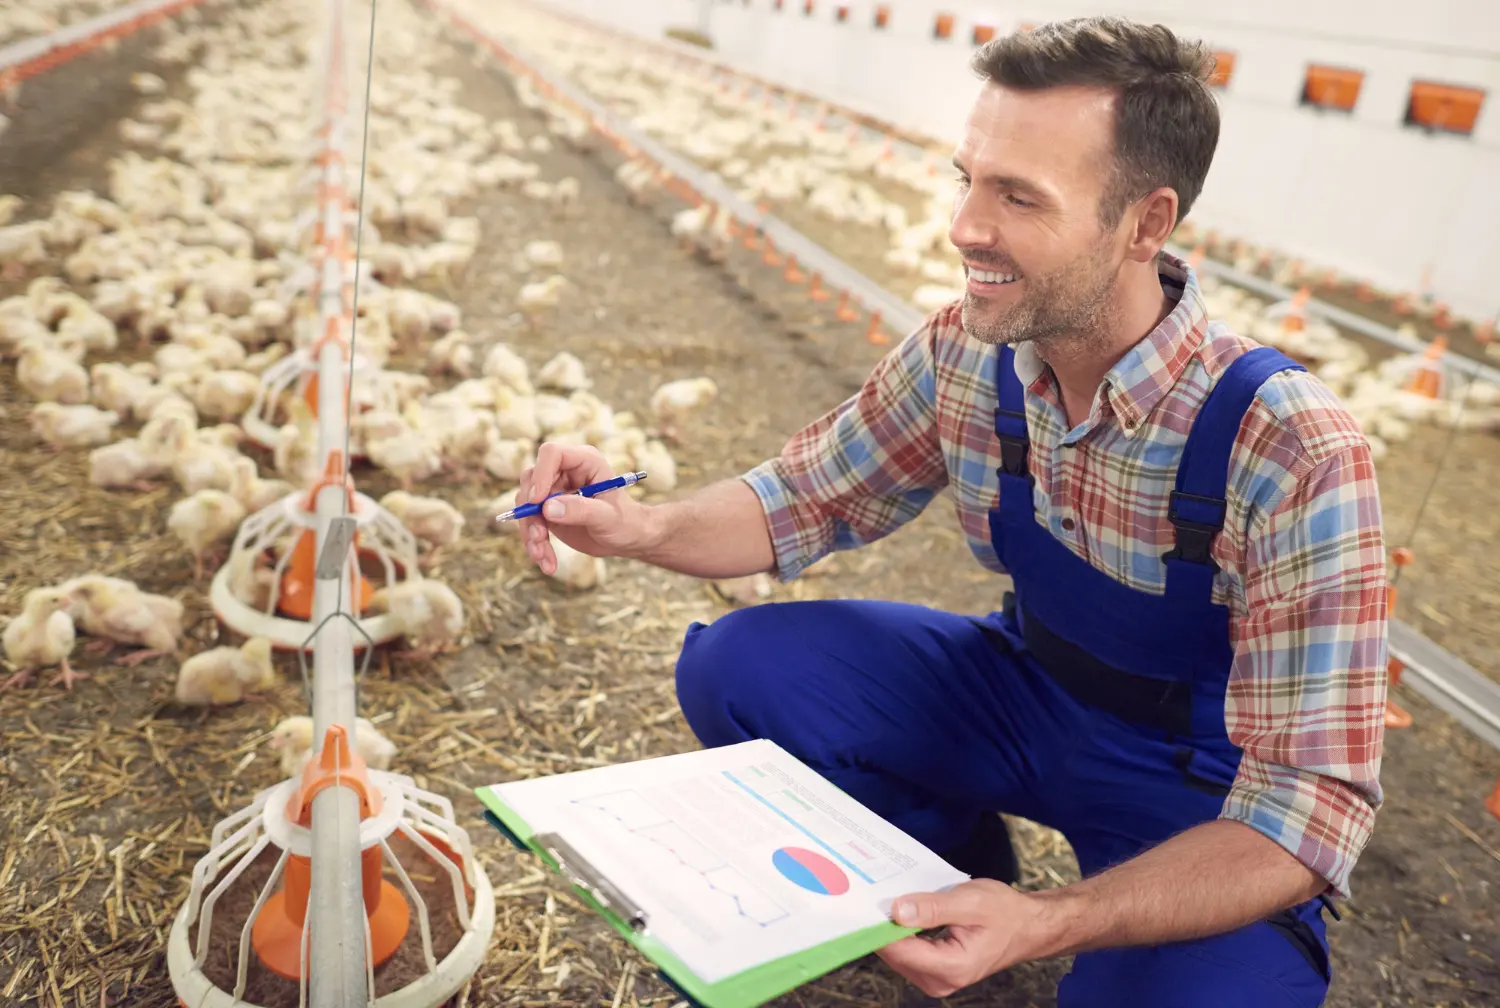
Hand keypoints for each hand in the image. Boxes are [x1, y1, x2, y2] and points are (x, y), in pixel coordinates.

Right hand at [517, 442, 654, 574]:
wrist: (626, 538)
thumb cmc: (625, 522)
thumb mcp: (607, 517)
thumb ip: (581, 510)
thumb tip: (547, 508)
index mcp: (584, 461)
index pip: (552, 453)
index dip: (540, 474)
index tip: (537, 501)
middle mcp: (565, 471)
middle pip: (531, 479)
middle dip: (530, 510)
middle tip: (540, 537)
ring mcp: (553, 490)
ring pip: (525, 503)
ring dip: (530, 531)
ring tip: (542, 555)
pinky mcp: (547, 510)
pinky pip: (529, 522)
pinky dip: (534, 543)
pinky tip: (546, 562)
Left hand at [876, 879, 1046, 996]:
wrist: (1027, 926)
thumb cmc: (1005, 912)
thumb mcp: (970, 901)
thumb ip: (933, 908)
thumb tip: (897, 912)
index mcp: (951, 966)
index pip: (900, 950)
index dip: (879, 926)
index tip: (864, 902)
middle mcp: (941, 980)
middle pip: (895, 954)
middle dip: (883, 925)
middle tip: (874, 893)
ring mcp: (937, 979)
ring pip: (899, 954)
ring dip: (892, 928)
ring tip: (892, 898)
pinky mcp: (936, 971)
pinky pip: (909, 952)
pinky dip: (903, 932)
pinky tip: (904, 911)